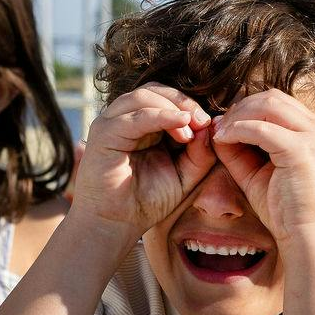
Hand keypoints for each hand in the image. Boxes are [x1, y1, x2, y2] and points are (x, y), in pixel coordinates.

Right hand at [73, 85, 215, 239]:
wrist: (116, 224)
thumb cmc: (147, 200)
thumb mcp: (185, 175)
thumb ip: (200, 153)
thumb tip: (209, 127)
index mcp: (143, 124)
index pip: (166, 97)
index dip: (190, 105)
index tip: (210, 124)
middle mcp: (125, 119)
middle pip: (155, 89)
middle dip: (184, 102)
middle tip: (203, 121)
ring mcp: (112, 123)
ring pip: (144, 96)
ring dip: (173, 108)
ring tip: (190, 131)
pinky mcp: (104, 134)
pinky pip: (134, 116)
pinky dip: (160, 116)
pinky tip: (181, 125)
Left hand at [211, 89, 314, 242]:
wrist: (307, 238)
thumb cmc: (286, 211)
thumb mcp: (258, 173)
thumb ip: (240, 151)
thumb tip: (217, 130)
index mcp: (314, 131)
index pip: (277, 102)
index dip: (247, 109)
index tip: (224, 125)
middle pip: (272, 97)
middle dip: (240, 108)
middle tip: (218, 126)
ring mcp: (313, 136)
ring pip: (267, 105)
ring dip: (237, 116)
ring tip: (219, 134)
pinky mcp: (301, 150)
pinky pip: (261, 128)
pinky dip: (238, 130)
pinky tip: (223, 141)